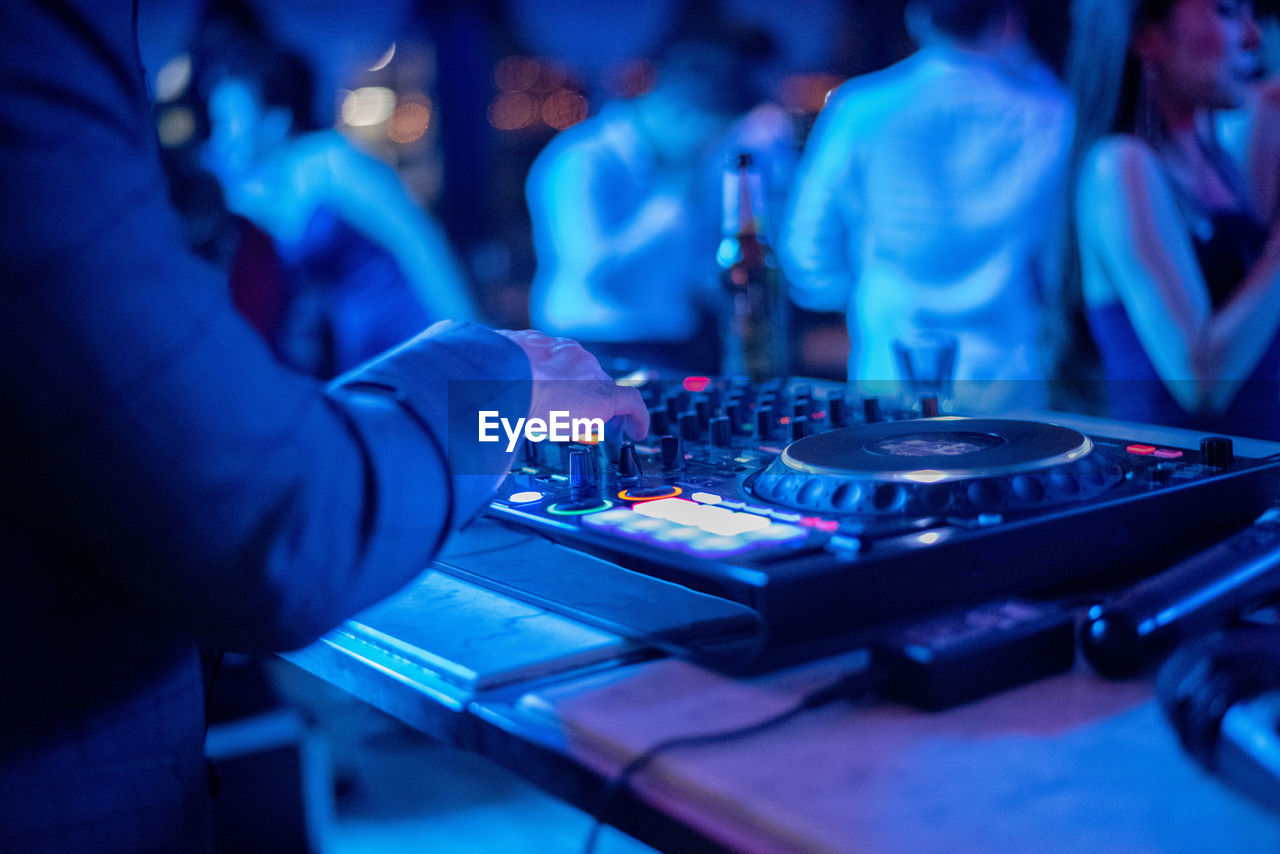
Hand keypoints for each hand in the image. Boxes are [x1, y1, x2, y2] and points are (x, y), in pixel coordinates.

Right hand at [496, 330, 649, 439]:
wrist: (506, 379)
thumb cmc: (490, 379)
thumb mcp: (486, 372)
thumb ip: (489, 378)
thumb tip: (471, 396)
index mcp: (538, 345)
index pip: (557, 362)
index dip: (559, 380)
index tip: (555, 394)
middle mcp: (568, 354)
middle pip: (584, 375)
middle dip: (581, 395)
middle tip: (575, 417)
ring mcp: (588, 373)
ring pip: (604, 389)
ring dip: (603, 407)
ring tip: (606, 426)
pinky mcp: (604, 396)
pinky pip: (631, 403)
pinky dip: (637, 417)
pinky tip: (638, 431)